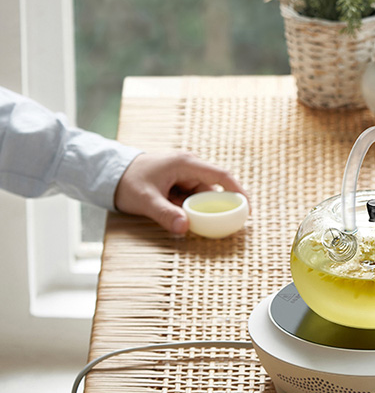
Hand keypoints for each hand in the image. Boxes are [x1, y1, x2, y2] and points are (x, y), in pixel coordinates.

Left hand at [114, 151, 247, 234]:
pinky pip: (191, 197)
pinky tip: (182, 217)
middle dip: (215, 208)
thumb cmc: (126, 182)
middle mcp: (189, 166)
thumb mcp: (145, 200)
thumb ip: (165, 214)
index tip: (248, 209)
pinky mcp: (177, 182)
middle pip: (212, 189)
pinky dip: (190, 209)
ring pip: (201, 195)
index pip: (221, 176)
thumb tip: (185, 228)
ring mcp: (183, 174)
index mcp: (186, 164)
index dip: (238, 191)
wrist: (108, 172)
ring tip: (190, 222)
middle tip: (218, 226)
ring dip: (198, 210)